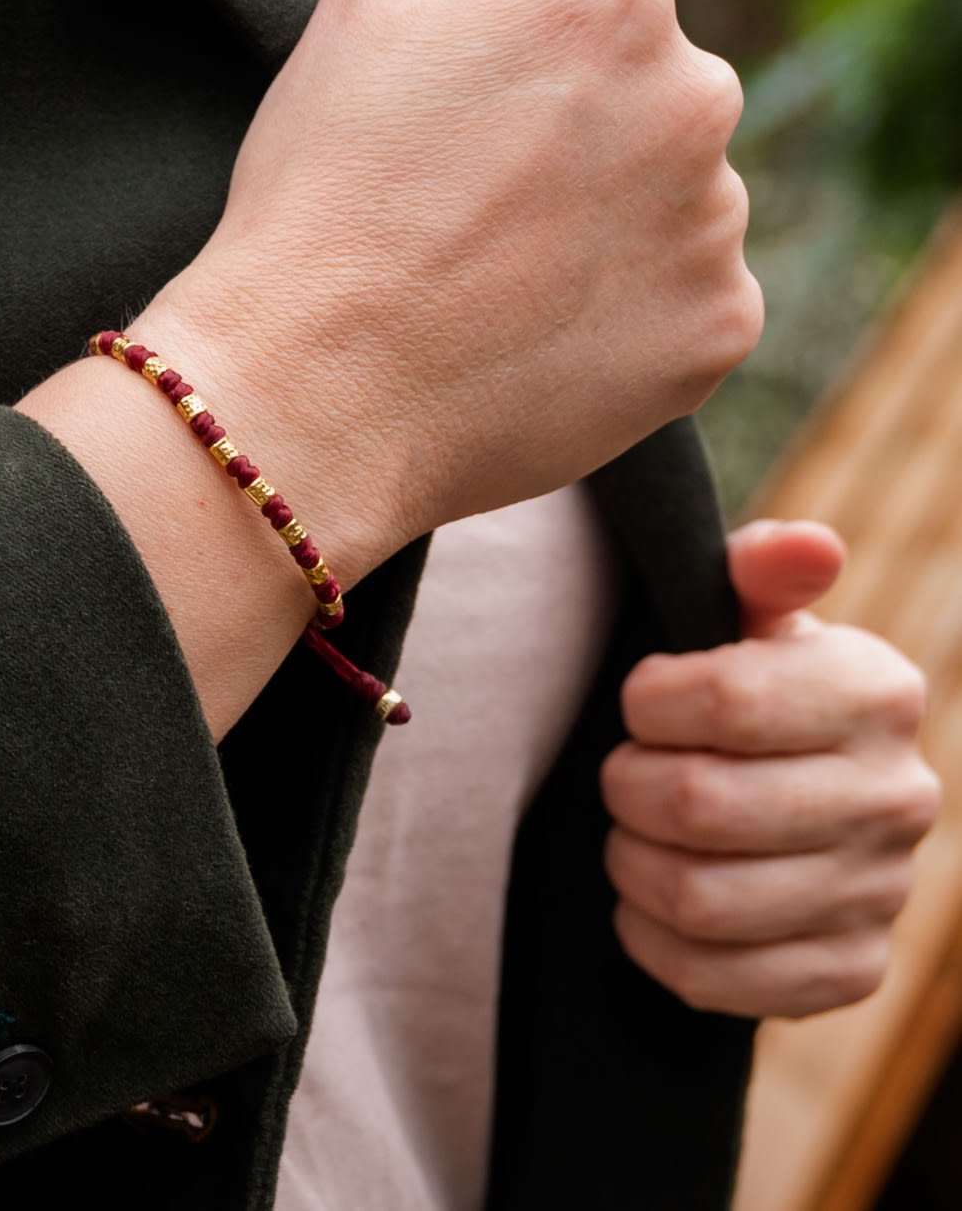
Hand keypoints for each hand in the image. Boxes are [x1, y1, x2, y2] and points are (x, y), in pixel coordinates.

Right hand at [138, 0, 760, 581]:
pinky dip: (624, 314)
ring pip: (666, 197)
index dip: (494, 69)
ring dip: (598, 224)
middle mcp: (698, 92)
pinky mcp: (716, 333)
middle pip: (641, 96)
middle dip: (564, 136)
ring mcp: (714, 223)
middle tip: (454, 208)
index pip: (586, 1)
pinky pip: (684, 299)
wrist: (312, 385)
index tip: (431, 133)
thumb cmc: (324, 183)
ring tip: (488, 278)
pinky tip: (535, 332)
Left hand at [603, 520, 940, 1016]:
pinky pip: (711, 976)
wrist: (791, 787)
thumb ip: (758, 572)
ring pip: (696, 896)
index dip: (646, 703)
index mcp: (876, 691)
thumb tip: (805, 545)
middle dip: (627, 785)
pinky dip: (651, 936)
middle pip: (697, 805)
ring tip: (631, 830)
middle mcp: (898, 795)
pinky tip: (650, 898)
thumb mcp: (747, 617)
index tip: (641, 701)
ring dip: (630, 861)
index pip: (720, 702)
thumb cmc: (747, 684)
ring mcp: (882, 893)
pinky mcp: (848, 970)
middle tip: (623, 771)